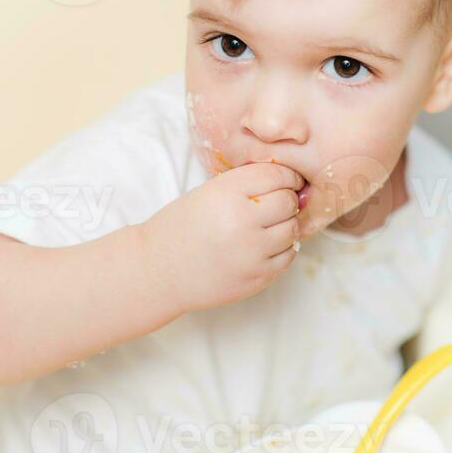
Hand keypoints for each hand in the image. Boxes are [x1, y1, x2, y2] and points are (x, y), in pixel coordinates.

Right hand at [151, 162, 304, 312]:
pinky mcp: (258, 277)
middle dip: (286, 200)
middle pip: (288, 201)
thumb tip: (291, 183)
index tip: (286, 181)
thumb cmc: (183, 226)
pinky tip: (264, 245)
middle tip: (274, 204)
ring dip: (285, 224)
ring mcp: (252, 252)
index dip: (287, 177)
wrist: (159, 270)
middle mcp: (242, 221)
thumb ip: (246, 185)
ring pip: (292, 229)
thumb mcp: (208, 192)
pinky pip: (288, 255)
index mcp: (227, 193)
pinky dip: (282, 248)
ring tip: (268, 226)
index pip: (277, 175)